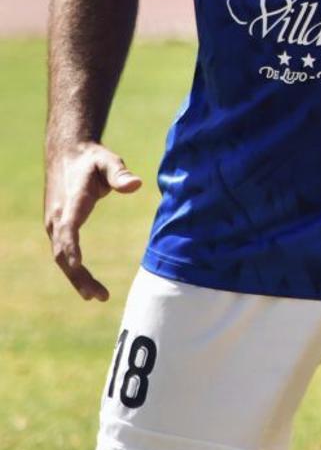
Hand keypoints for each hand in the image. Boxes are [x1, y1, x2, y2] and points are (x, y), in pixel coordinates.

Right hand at [44, 142, 142, 299]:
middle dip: (78, 276)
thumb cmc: (92, 159)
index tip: (78, 265)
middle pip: (63, 253)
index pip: (67, 230)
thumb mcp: (108, 161)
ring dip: (77, 278)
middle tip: (99, 296)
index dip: (71, 248)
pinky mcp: (58, 227)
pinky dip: (74, 270)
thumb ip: (120, 174)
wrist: (67, 153)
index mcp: (69, 204)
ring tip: (98, 296)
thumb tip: (136, 185)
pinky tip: (88, 285)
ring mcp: (54, 224)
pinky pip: (64, 253)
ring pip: (61, 257)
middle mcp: (57, 218)